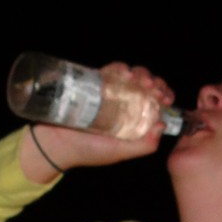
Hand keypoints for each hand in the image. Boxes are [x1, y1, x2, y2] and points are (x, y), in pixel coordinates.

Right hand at [19, 63, 174, 181]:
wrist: (54, 144)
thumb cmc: (87, 151)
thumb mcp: (119, 153)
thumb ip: (142, 145)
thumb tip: (162, 126)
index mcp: (133, 120)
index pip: (154, 103)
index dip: (163, 97)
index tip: (167, 98)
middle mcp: (124, 104)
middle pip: (145, 86)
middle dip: (155, 83)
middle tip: (155, 89)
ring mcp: (109, 92)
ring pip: (131, 76)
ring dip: (141, 74)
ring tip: (142, 81)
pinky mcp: (94, 83)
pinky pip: (110, 71)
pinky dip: (120, 69)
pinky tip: (126, 73)